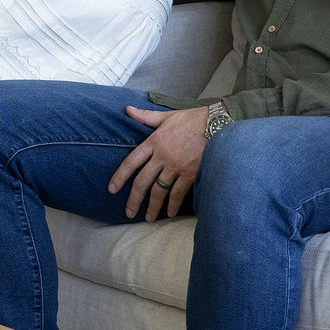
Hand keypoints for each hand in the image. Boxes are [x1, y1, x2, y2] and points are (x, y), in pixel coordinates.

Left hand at [108, 106, 208, 220]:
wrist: (217, 124)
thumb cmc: (191, 119)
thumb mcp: (166, 116)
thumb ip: (145, 117)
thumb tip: (127, 110)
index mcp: (153, 142)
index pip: (131, 162)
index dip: (120, 176)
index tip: (111, 189)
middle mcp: (162, 156)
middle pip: (143, 182)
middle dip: (134, 199)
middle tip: (128, 213)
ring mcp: (176, 167)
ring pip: (159, 191)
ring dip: (153, 207)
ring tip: (148, 218)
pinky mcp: (191, 174)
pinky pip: (178, 193)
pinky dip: (173, 205)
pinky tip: (169, 213)